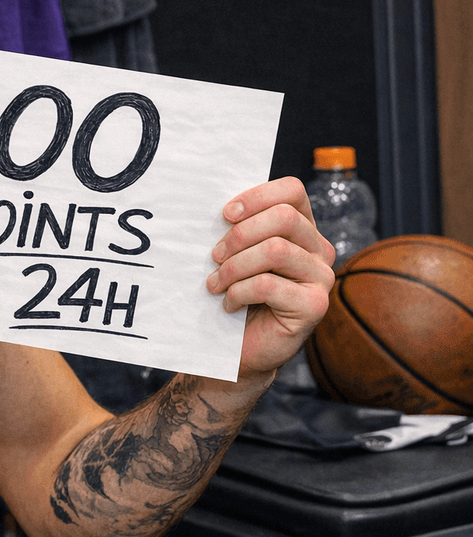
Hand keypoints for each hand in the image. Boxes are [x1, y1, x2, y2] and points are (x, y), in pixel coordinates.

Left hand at [206, 176, 334, 379]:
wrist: (243, 345)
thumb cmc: (236, 292)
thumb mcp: (236, 253)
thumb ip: (238, 228)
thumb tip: (220, 209)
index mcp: (302, 228)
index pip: (292, 191)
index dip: (258, 196)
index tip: (225, 215)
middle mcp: (319, 249)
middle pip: (284, 217)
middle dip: (240, 234)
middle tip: (214, 256)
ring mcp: (322, 277)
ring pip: (275, 250)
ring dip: (234, 267)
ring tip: (215, 283)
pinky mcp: (315, 305)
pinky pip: (268, 285)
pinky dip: (238, 292)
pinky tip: (229, 304)